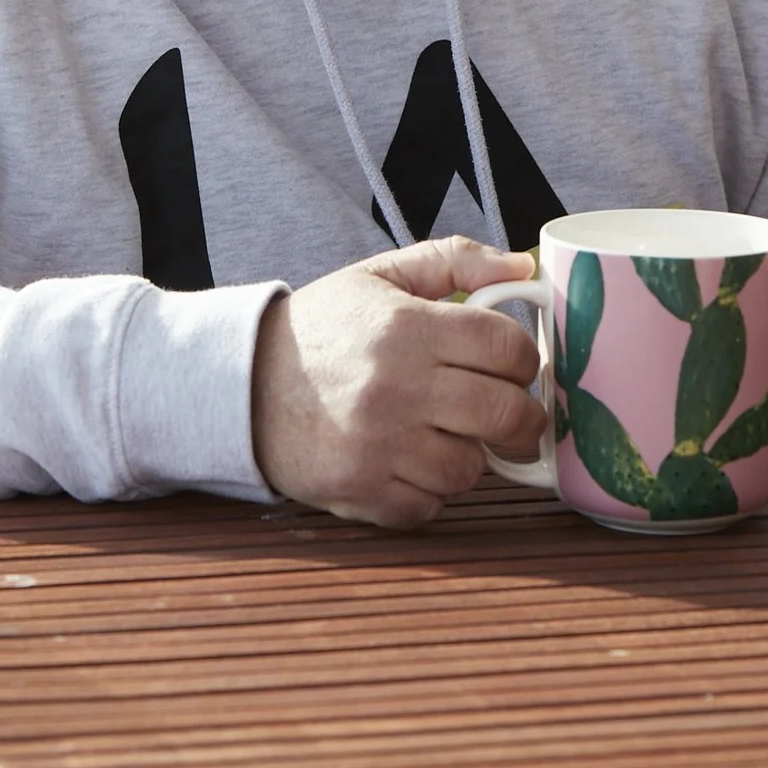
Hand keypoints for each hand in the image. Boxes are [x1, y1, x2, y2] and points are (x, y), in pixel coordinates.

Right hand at [250, 235, 546, 528]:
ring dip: (471, 456)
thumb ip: (455, 261)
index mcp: (407, 327)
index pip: (508, 347)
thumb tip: (522, 265)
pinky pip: (430, 506)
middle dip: (522, 418)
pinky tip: (410, 461)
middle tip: (511, 415)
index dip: (524, 358)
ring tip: (447, 434)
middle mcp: (396, 387)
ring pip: (472, 469)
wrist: (243, 385)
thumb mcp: (382, 275)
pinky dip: (430, 491)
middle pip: (506, 414)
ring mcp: (378, 445)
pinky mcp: (361, 490)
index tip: (514, 366)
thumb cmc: (324, 328)